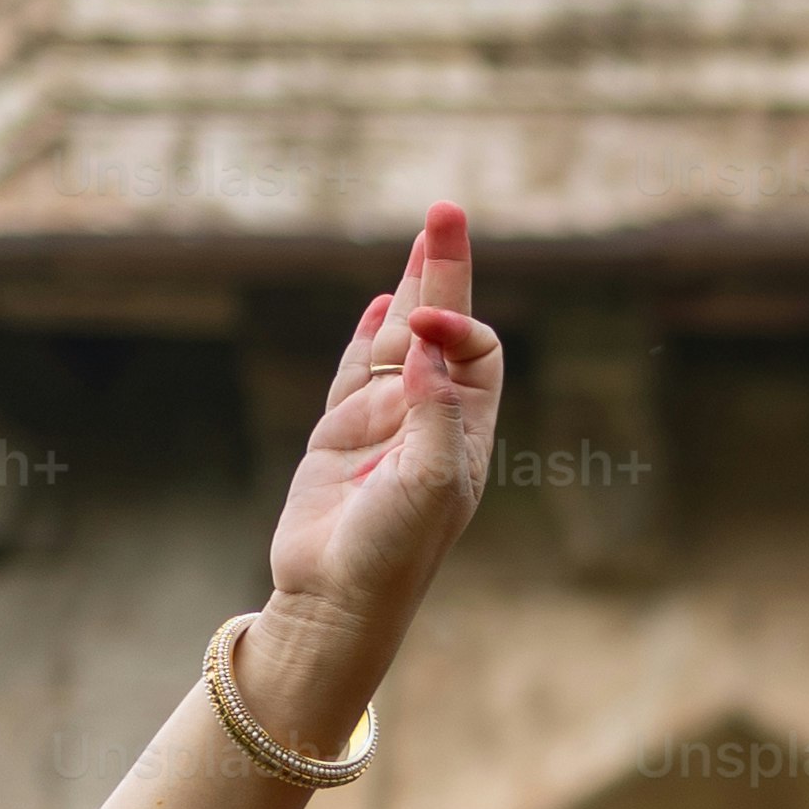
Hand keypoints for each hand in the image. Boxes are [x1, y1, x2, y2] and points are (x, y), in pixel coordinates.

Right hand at [261, 208, 502, 681]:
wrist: (335, 598)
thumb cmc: (393, 550)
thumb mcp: (428, 480)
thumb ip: (429, 410)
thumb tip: (424, 341)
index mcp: (466, 430)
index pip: (473, 351)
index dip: (452, 325)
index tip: (419, 327)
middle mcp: (430, 420)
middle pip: (443, 327)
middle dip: (443, 270)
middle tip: (445, 210)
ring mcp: (382, 425)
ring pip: (397, 341)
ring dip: (411, 289)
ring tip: (426, 236)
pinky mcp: (337, 435)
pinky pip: (355, 373)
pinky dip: (367, 337)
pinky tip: (382, 307)